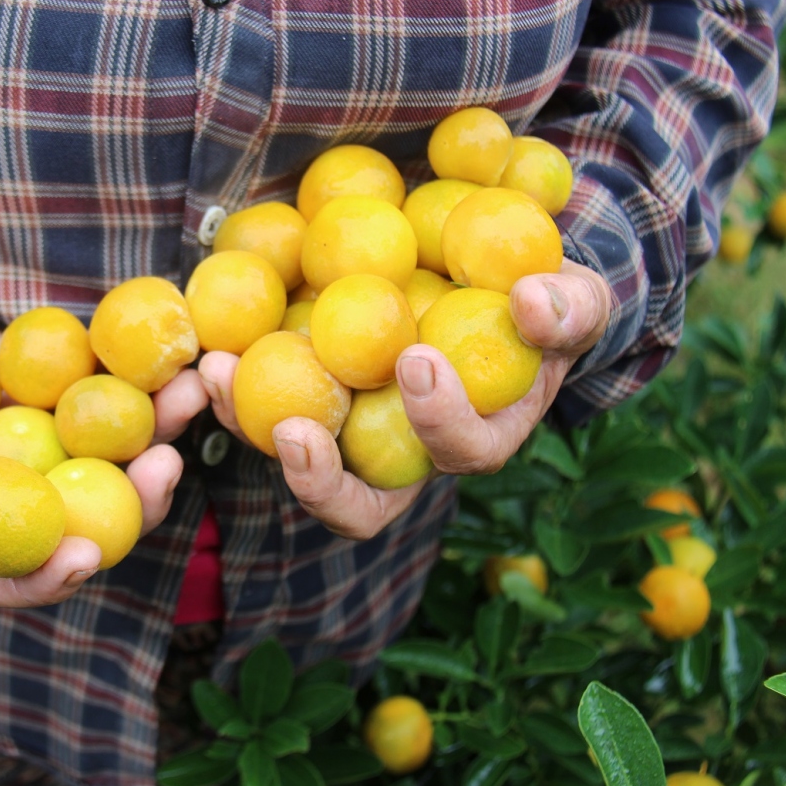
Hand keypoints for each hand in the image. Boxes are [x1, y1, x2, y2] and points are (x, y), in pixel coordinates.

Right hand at [0, 295, 208, 606]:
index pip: (8, 576)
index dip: (49, 575)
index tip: (85, 555)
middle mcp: (14, 498)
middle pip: (86, 517)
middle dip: (137, 499)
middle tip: (166, 467)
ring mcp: (43, 449)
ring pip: (112, 454)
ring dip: (158, 429)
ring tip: (192, 391)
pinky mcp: (60, 401)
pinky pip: (108, 396)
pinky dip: (142, 377)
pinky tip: (176, 350)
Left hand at [198, 260, 610, 539]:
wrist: (491, 282)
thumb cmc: (539, 300)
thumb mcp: (573, 296)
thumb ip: (567, 306)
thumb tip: (532, 304)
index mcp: (477, 436)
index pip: (461, 451)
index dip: (440, 421)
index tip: (417, 360)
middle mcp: (407, 455)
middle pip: (360, 503)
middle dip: (323, 480)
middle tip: (294, 431)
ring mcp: (353, 432)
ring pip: (299, 459)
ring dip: (254, 427)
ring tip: (221, 372)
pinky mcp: (314, 396)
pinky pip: (266, 406)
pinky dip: (237, 385)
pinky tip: (212, 344)